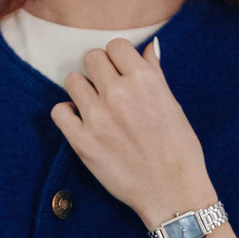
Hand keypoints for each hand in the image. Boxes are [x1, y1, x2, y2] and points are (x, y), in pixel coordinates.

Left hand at [49, 37, 212, 224]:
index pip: (116, 45)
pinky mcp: (82, 141)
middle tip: (108, 89)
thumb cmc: (179, 149)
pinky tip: (82, 122)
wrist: (172, 192)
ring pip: (72, 80)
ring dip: (82, 90)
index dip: (119, 57)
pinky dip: (68, 114)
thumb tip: (149, 46)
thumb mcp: (173, 105)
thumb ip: (154, 73)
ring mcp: (98, 117)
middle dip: (99, 70)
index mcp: (144, 80)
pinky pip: (59, 111)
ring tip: (95, 105)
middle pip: (91, 57)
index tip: (121, 71)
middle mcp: (119, 93)